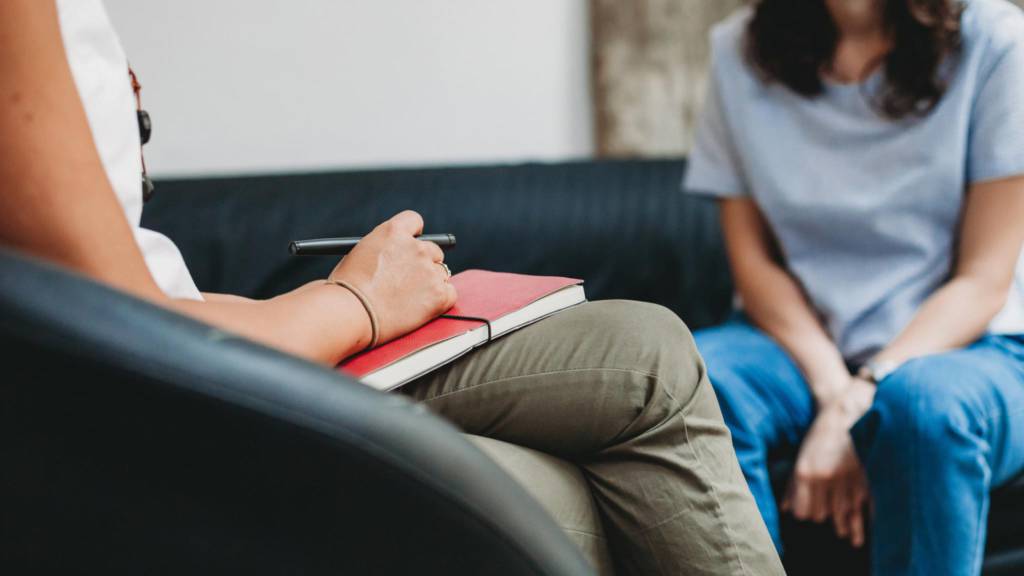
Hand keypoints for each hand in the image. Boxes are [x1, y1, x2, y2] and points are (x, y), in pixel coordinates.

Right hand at [329, 210, 456, 344]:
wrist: (350, 313)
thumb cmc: (346, 289)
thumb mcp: (359, 254)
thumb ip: (381, 249)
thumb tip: (390, 256)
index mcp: (393, 232)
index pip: (415, 221)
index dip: (414, 234)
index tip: (413, 244)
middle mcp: (416, 247)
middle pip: (433, 250)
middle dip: (423, 264)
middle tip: (409, 280)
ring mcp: (429, 270)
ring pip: (441, 273)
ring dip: (430, 283)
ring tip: (408, 299)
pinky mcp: (439, 294)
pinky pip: (449, 293)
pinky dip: (439, 301)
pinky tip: (421, 308)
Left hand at [783, 377, 875, 547]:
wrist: (845, 413)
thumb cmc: (819, 436)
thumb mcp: (801, 458)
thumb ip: (793, 486)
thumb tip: (785, 509)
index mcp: (805, 473)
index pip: (804, 511)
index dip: (807, 514)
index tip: (809, 514)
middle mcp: (825, 478)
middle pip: (823, 514)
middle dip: (825, 516)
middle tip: (829, 518)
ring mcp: (846, 478)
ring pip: (843, 513)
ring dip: (844, 523)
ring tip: (849, 535)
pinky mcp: (865, 476)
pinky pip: (862, 504)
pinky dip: (861, 515)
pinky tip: (860, 523)